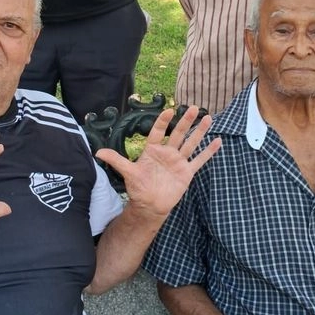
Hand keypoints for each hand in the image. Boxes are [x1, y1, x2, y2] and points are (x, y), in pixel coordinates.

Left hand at [96, 106, 220, 218]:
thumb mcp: (128, 172)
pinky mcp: (187, 172)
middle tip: (194, 107)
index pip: (158, 132)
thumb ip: (116, 160)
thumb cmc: (138, 188)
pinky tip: (217, 141)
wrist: (150, 206)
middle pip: (178, 133)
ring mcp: (178, 161)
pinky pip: (199, 160)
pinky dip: (208, 151)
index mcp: (153, 150)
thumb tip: (98, 152)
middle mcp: (167, 153)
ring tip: (208, 118)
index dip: (163, 121)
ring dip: (199, 131)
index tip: (169, 110)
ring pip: (191, 143)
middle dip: (186, 121)